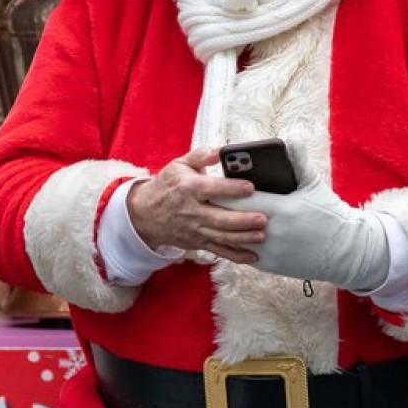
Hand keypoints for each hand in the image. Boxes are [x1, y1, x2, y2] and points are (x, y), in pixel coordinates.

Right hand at [127, 147, 266, 263]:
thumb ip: (201, 155)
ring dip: (243, 238)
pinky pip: (218, 250)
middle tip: (262, 219)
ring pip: (221, 237)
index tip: (250, 188)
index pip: (212, 189)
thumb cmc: (167, 186)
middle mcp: (192, 211)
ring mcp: (195, 229)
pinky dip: (236, 256)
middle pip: (219, 218)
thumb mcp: (179, 165)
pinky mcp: (198, 242)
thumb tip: (221, 150)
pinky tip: (252, 256)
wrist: (145, 214)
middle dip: (242, 221)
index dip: (232, 189)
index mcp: (189, 188)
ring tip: (261, 236)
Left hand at [216, 145, 389, 292]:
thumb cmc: (328, 214)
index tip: (212, 187)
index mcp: (280, 208)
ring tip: (212, 217)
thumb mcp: (314, 185)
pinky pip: (244, 253)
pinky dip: (236, 243)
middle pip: (233, 219)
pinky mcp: (269, 265)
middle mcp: (271, 231)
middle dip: (220, 209)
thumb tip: (292, 137)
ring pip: (234, 238)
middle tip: (206, 200)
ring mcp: (269, 251)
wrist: (344, 251)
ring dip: (224, 229)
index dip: (224, 193)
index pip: (241, 200)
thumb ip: (300, 160)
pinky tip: (228, 234)